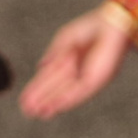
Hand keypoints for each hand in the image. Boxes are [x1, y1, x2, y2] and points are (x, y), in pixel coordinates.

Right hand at [18, 7, 132, 118]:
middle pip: (56, 89)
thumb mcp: (66, 39)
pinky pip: (80, 92)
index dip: (37, 89)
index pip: (49, 78)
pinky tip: (56, 107)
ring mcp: (87, 76)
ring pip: (66, 94)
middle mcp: (77, 71)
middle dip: (42, 100)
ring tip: (38, 113)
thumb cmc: (93, 27)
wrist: (113, 23)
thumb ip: (54, 53)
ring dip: (52, 104)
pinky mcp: (98, 79)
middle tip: (27, 111)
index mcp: (69, 60)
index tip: (24, 99)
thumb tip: (40, 67)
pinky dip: (67, 100)